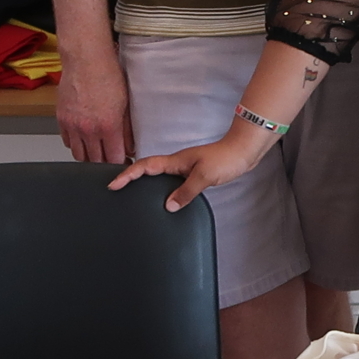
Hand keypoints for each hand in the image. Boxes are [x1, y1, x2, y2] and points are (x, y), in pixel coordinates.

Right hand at [56, 52, 132, 163]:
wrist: (86, 60)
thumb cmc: (108, 75)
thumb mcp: (125, 103)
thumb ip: (127, 129)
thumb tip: (130, 147)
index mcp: (108, 126)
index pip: (113, 158)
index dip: (119, 163)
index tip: (123, 162)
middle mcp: (88, 130)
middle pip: (95, 161)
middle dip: (104, 162)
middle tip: (110, 158)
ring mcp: (72, 126)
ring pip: (79, 155)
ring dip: (89, 156)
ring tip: (97, 151)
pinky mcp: (61, 120)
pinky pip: (67, 142)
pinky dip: (76, 144)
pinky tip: (84, 139)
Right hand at [110, 125, 267, 210]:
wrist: (244, 152)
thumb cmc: (226, 159)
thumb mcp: (205, 176)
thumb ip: (187, 191)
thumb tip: (168, 206)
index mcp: (175, 162)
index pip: (145, 166)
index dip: (128, 174)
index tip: (113, 184)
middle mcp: (177, 164)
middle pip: (147, 169)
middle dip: (130, 177)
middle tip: (115, 189)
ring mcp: (185, 168)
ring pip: (159, 176)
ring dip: (145, 182)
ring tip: (133, 195)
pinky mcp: (193, 174)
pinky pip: (171, 182)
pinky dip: (161, 188)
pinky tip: (163, 199)